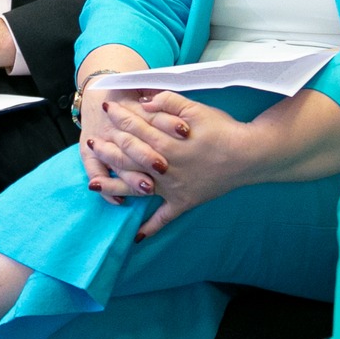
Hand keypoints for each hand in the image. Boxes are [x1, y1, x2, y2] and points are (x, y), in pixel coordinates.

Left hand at [99, 92, 244, 239]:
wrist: (249, 155)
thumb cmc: (223, 130)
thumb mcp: (196, 108)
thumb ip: (168, 101)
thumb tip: (143, 101)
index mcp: (166, 143)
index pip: (134, 129)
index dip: (119, 117)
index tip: (105, 108)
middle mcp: (163, 168)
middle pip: (128, 158)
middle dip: (107, 150)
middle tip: (90, 142)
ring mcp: (172, 188)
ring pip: (136, 188)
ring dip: (114, 187)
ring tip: (93, 185)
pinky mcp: (184, 202)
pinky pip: (165, 218)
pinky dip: (151, 228)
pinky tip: (136, 237)